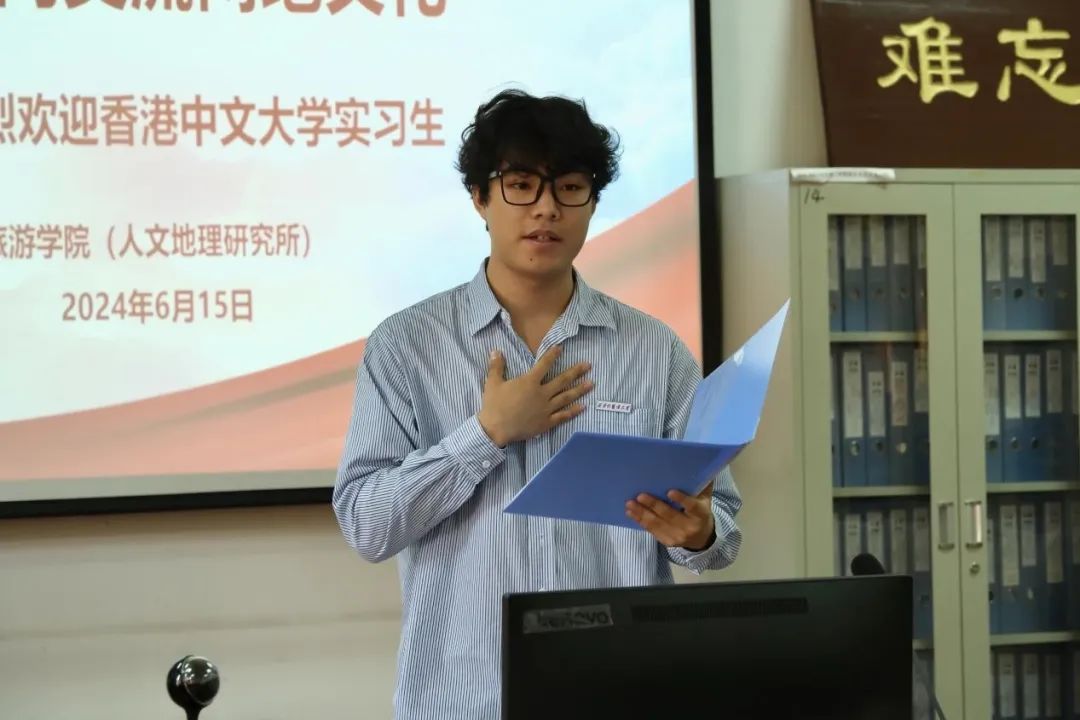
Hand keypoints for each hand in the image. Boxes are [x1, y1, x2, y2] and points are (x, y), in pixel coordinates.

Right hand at [477, 346, 592, 447]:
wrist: (496, 429)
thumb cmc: (494, 405)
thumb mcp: (492, 383)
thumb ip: (496, 366)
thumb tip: (496, 351)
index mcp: (530, 382)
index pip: (544, 364)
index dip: (553, 355)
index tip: (561, 348)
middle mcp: (542, 393)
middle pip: (562, 380)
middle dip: (576, 371)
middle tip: (588, 365)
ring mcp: (546, 409)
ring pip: (566, 397)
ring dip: (580, 390)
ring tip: (591, 384)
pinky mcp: (546, 422)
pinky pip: (563, 416)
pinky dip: (573, 411)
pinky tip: (583, 407)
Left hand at [626, 484, 715, 550]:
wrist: (701, 537)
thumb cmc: (699, 511)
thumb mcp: (704, 498)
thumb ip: (700, 484)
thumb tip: (696, 463)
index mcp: (701, 514)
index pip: (692, 506)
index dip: (681, 500)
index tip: (669, 491)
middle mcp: (690, 527)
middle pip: (669, 515)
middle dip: (654, 505)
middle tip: (640, 495)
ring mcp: (677, 536)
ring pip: (657, 524)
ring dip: (641, 513)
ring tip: (630, 503)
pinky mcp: (667, 542)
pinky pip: (651, 530)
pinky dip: (640, 521)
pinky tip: (631, 512)